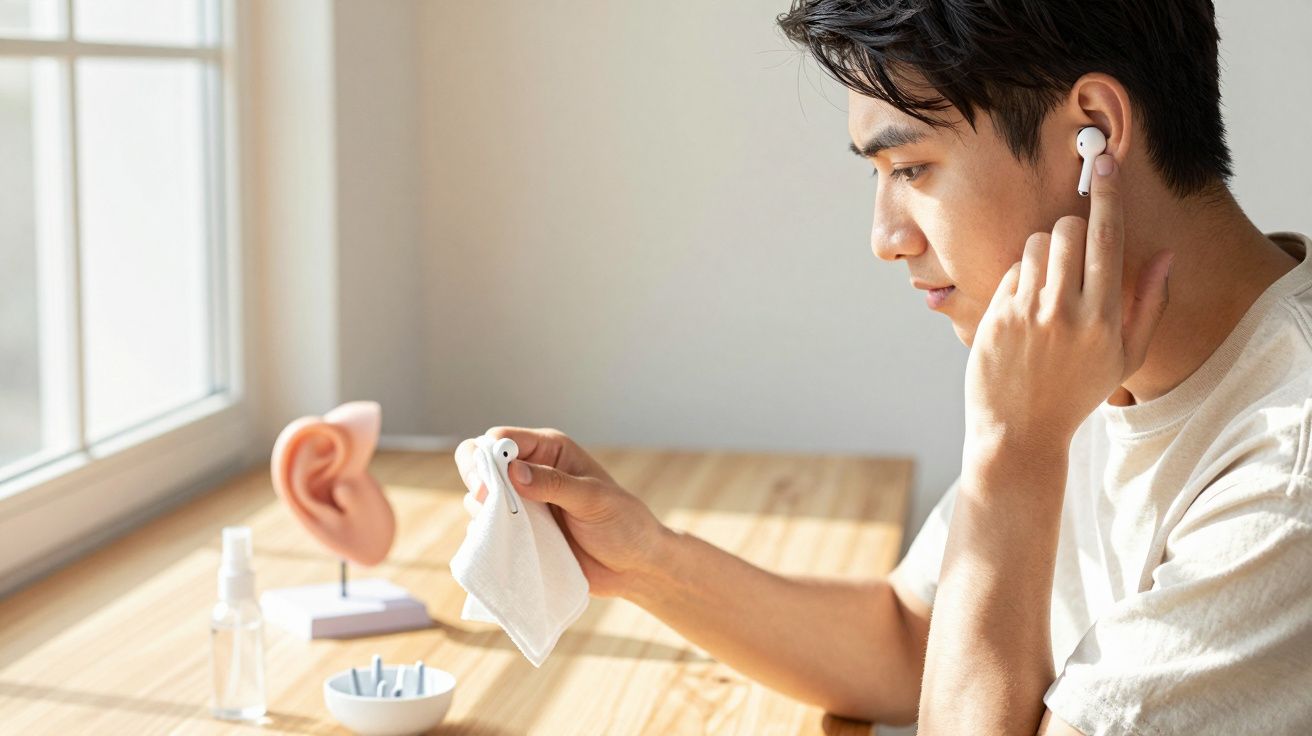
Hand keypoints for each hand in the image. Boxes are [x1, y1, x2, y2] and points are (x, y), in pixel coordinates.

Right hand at [454, 426, 668, 597]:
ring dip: (484, 512)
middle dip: (475, 479)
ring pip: (479, 497)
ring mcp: (522, 503)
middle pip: (479, 462)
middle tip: (485, 505)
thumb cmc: (624, 524)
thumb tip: (513, 471)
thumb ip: (555, 484)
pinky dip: (487, 536)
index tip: (488, 485)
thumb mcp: (594, 499)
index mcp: (551, 450)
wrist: (634, 566)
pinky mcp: (519, 532)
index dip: (488, 456)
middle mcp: (531, 471)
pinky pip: (487, 528)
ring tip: (510, 530)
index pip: (502, 439)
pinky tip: (503, 545)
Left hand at [964, 153, 1173, 455]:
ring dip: (1044, 254)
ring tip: (1047, 290)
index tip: (1104, 162)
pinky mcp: (996, 317)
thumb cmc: (1076, 392)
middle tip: (1072, 255)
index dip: (1107, 195)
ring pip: (1036, 244)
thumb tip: (1164, 255)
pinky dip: (1020, 279)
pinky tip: (1024, 311)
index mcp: (1106, 319)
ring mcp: (1028, 313)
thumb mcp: (1124, 357)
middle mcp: (1067, 312)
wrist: (1019, 431)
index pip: (1108, 239)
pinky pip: (1012, 270)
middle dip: (1071, 230)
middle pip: (1068, 230)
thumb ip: (1149, 304)